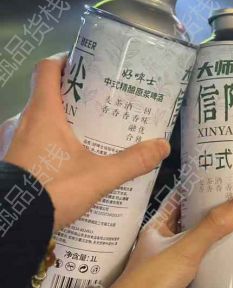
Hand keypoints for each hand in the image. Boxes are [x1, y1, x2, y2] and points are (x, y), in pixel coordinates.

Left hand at [1, 55, 170, 230]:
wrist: (12, 225)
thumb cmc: (52, 190)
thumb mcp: (98, 177)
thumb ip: (131, 161)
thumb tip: (163, 146)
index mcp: (42, 112)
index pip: (46, 69)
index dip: (65, 61)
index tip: (87, 67)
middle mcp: (21, 121)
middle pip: (44, 95)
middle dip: (70, 98)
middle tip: (97, 107)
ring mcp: (10, 143)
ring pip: (35, 122)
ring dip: (57, 124)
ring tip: (85, 138)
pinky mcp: (8, 164)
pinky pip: (28, 144)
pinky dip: (45, 146)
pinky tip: (64, 164)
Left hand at [108, 191, 232, 287]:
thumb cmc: (149, 282)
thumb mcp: (183, 249)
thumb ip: (213, 227)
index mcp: (158, 230)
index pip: (181, 201)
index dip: (201, 188)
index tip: (226, 177)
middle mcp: (168, 248)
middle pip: (198, 227)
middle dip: (220, 217)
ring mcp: (179, 271)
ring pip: (207, 252)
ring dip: (226, 244)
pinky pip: (212, 276)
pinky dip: (227, 271)